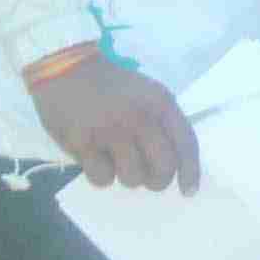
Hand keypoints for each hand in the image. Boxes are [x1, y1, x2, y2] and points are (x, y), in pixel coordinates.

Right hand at [32, 57, 200, 192]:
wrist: (68, 68)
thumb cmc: (112, 85)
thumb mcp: (149, 93)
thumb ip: (163, 122)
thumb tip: (174, 162)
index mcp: (161, 104)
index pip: (186, 144)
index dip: (191, 172)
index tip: (189, 190)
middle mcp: (140, 118)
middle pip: (163, 168)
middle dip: (158, 180)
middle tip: (148, 177)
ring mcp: (110, 131)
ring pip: (133, 178)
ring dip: (127, 175)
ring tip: (117, 159)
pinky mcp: (82, 143)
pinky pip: (102, 178)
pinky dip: (101, 175)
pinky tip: (96, 158)